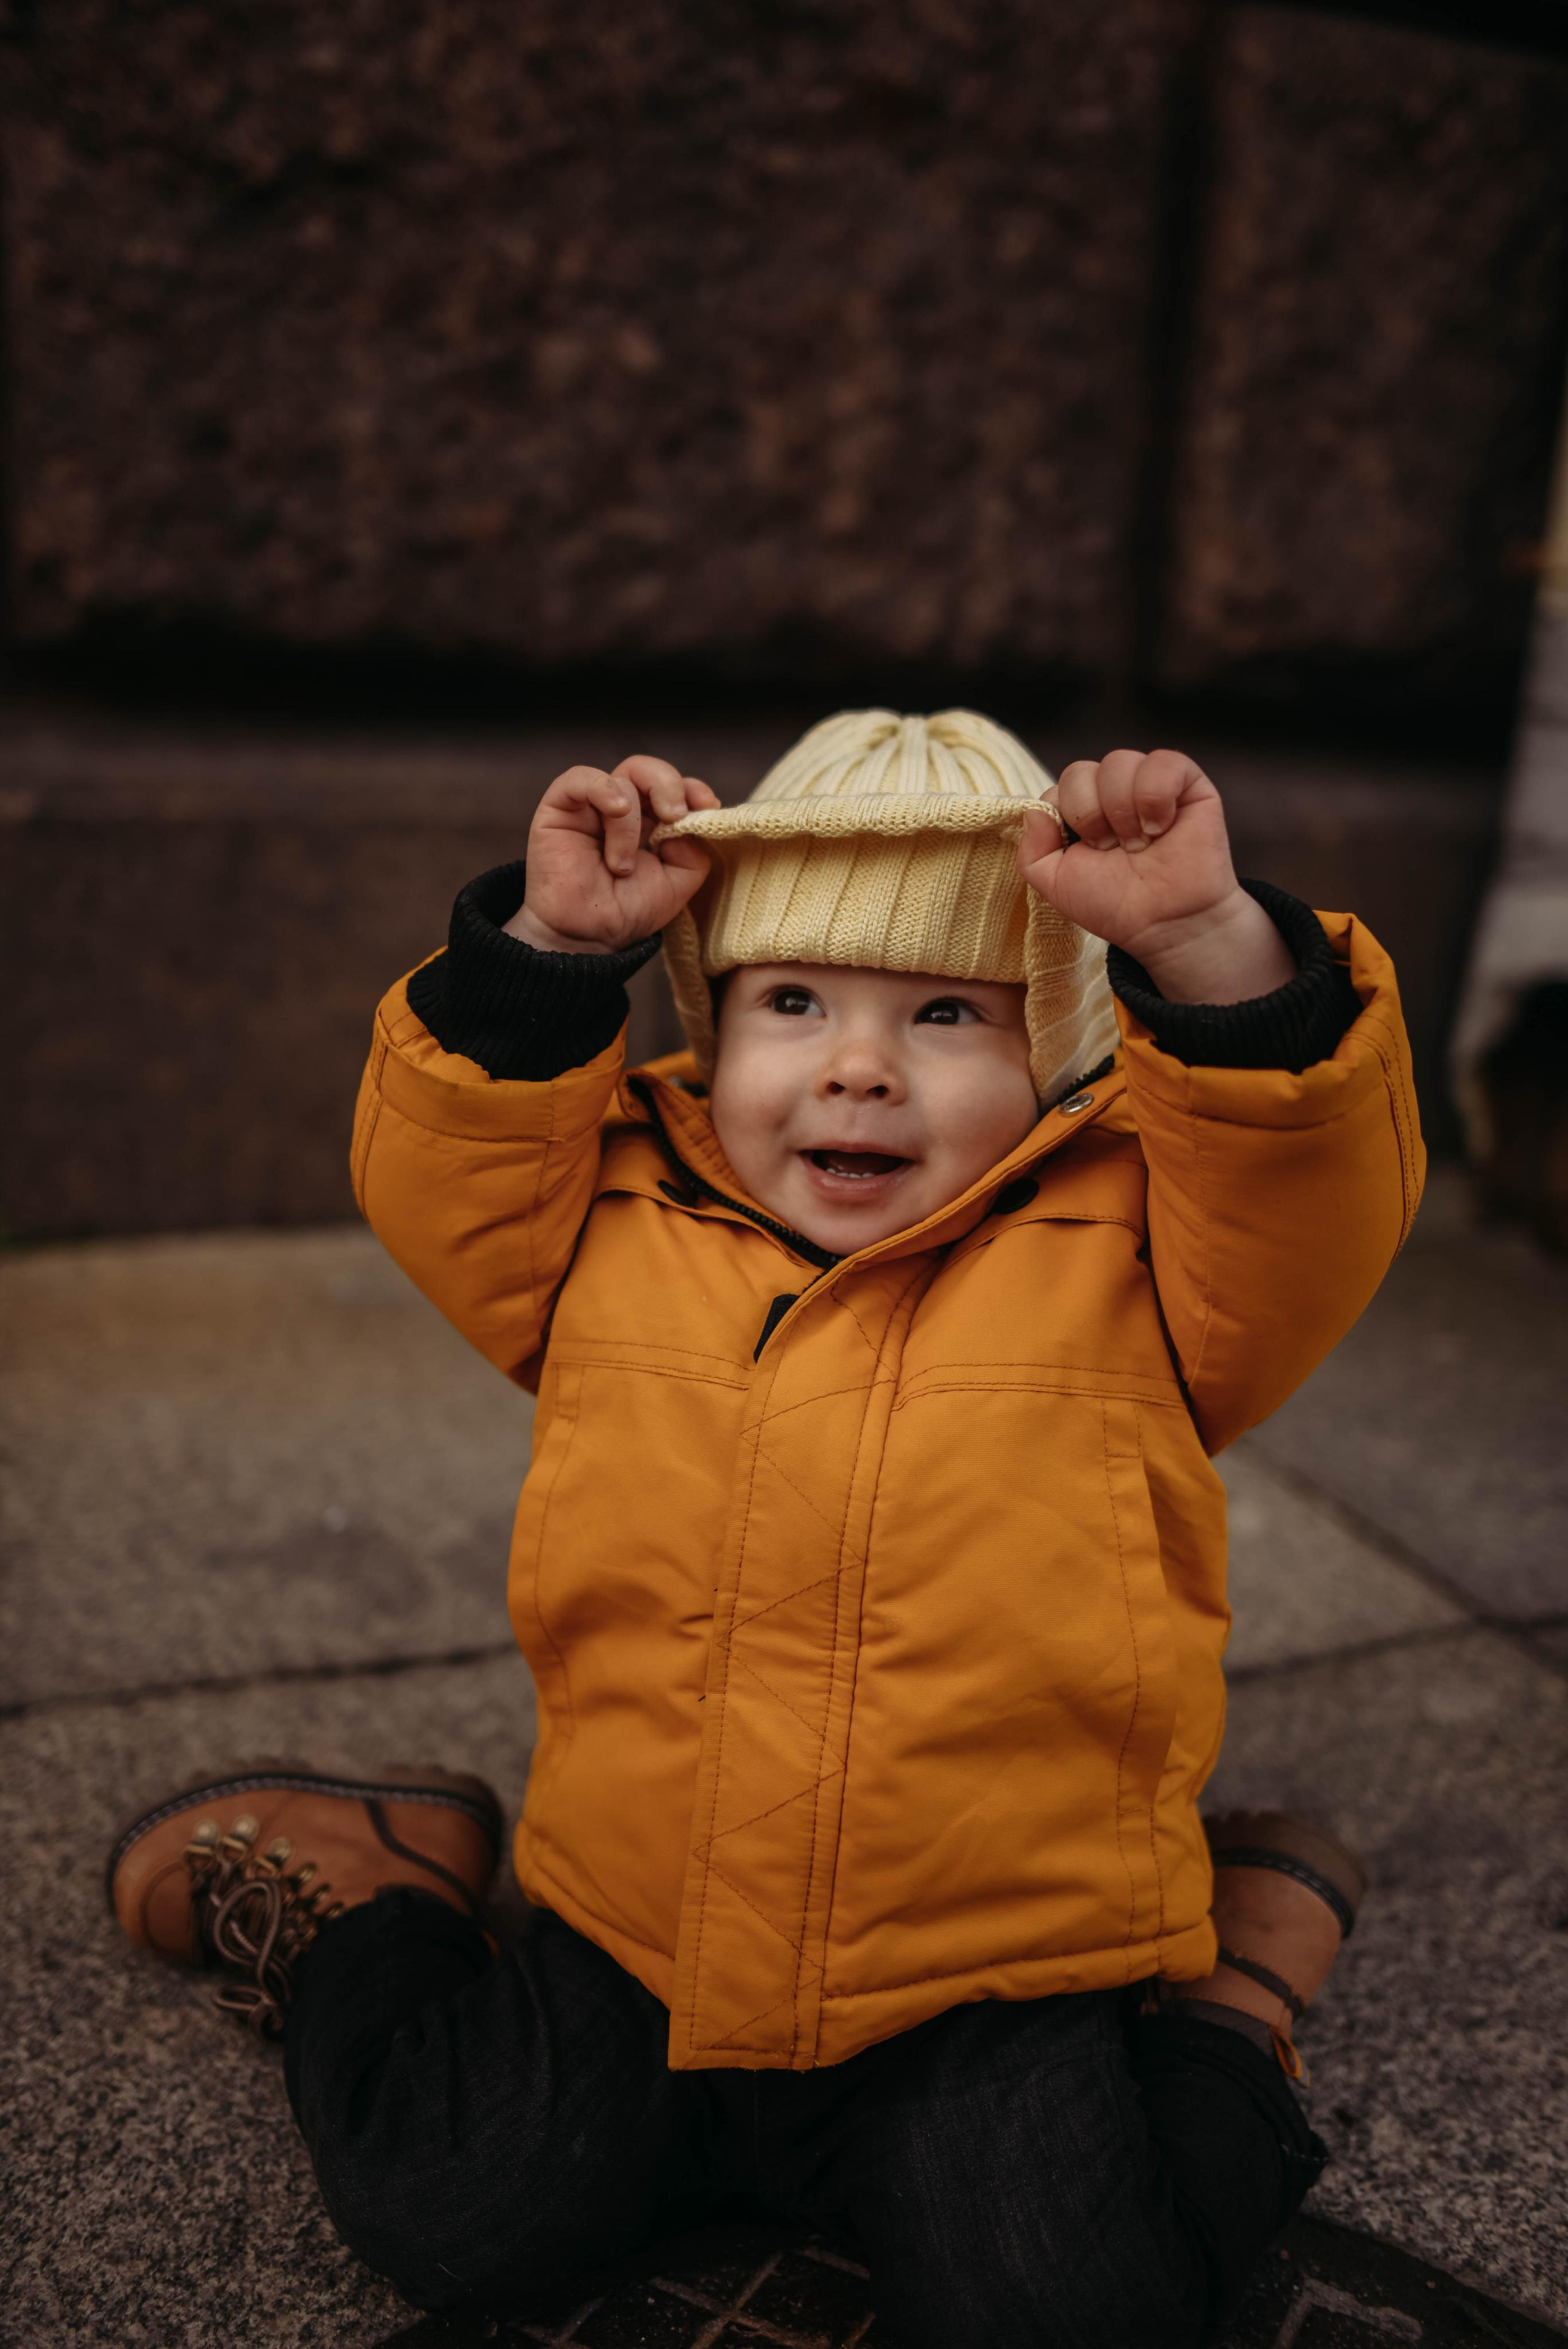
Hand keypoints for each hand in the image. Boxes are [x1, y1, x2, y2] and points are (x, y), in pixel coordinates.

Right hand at [506, 757, 718, 953]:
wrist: (587, 937)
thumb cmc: (627, 910)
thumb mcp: (679, 882)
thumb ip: (694, 847)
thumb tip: (692, 817)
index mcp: (651, 821)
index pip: (673, 786)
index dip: (692, 788)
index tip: (706, 805)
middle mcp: (622, 808)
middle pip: (646, 769)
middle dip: (668, 786)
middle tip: (674, 816)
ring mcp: (590, 806)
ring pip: (620, 781)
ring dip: (629, 827)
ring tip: (621, 866)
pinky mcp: (560, 807)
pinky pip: (580, 778)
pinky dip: (602, 788)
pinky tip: (615, 809)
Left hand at [1016, 748, 1293, 1004]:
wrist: (1165, 923)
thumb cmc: (1115, 905)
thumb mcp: (1056, 883)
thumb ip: (1032, 849)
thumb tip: (1034, 810)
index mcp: (1083, 809)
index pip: (1060, 785)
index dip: (1069, 817)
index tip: (1089, 851)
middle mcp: (1113, 791)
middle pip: (1081, 771)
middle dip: (1090, 815)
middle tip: (1113, 850)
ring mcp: (1149, 783)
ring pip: (1119, 761)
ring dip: (1122, 810)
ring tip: (1139, 844)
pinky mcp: (1187, 782)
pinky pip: (1163, 761)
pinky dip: (1155, 796)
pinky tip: (1162, 826)